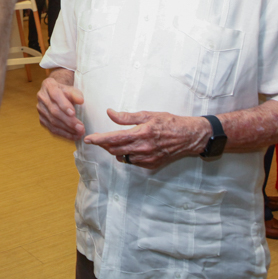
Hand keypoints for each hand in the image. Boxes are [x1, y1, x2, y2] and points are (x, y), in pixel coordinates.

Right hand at [37, 75, 84, 140]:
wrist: (55, 93)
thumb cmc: (65, 91)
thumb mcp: (72, 89)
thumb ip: (76, 94)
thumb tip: (80, 101)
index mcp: (49, 85)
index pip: (55, 95)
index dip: (64, 105)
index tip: (73, 113)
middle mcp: (42, 97)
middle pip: (54, 111)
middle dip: (68, 121)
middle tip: (81, 128)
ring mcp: (40, 109)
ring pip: (53, 122)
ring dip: (67, 130)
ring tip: (79, 134)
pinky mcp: (42, 119)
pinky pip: (52, 129)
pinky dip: (63, 134)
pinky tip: (73, 136)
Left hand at [83, 109, 210, 169]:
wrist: (189, 137)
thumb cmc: (169, 122)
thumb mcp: (148, 115)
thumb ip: (127, 117)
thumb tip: (110, 113)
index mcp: (141, 134)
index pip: (114, 138)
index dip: (99, 139)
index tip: (88, 138)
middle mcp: (143, 148)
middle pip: (115, 150)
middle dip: (104, 145)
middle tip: (98, 139)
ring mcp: (147, 159)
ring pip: (122, 157)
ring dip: (114, 151)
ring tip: (112, 143)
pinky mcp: (151, 165)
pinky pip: (132, 162)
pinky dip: (126, 155)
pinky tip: (128, 148)